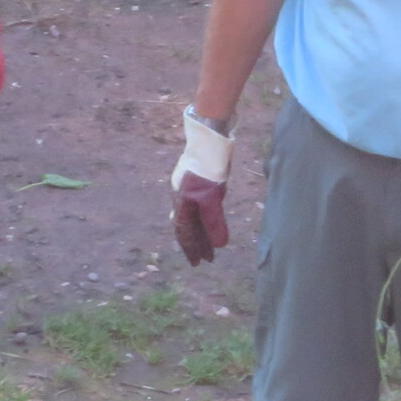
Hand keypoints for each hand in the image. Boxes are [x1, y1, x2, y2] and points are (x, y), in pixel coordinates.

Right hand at [169, 104, 233, 266]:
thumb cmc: (209, 168)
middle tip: (205, 258)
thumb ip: (214, 222)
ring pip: (191, 216)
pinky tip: (207, 217)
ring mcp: (186, 189)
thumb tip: (219, 245)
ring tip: (208, 242)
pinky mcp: (194, 181)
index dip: (192, 249)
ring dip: (200, 230)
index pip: (185, 233)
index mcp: (182, 204)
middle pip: (187, 226)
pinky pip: (195, 205)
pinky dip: (201, 217)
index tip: (198, 263)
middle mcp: (181, 198)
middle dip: (196, 242)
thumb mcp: (213, 197)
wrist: (208, 137)